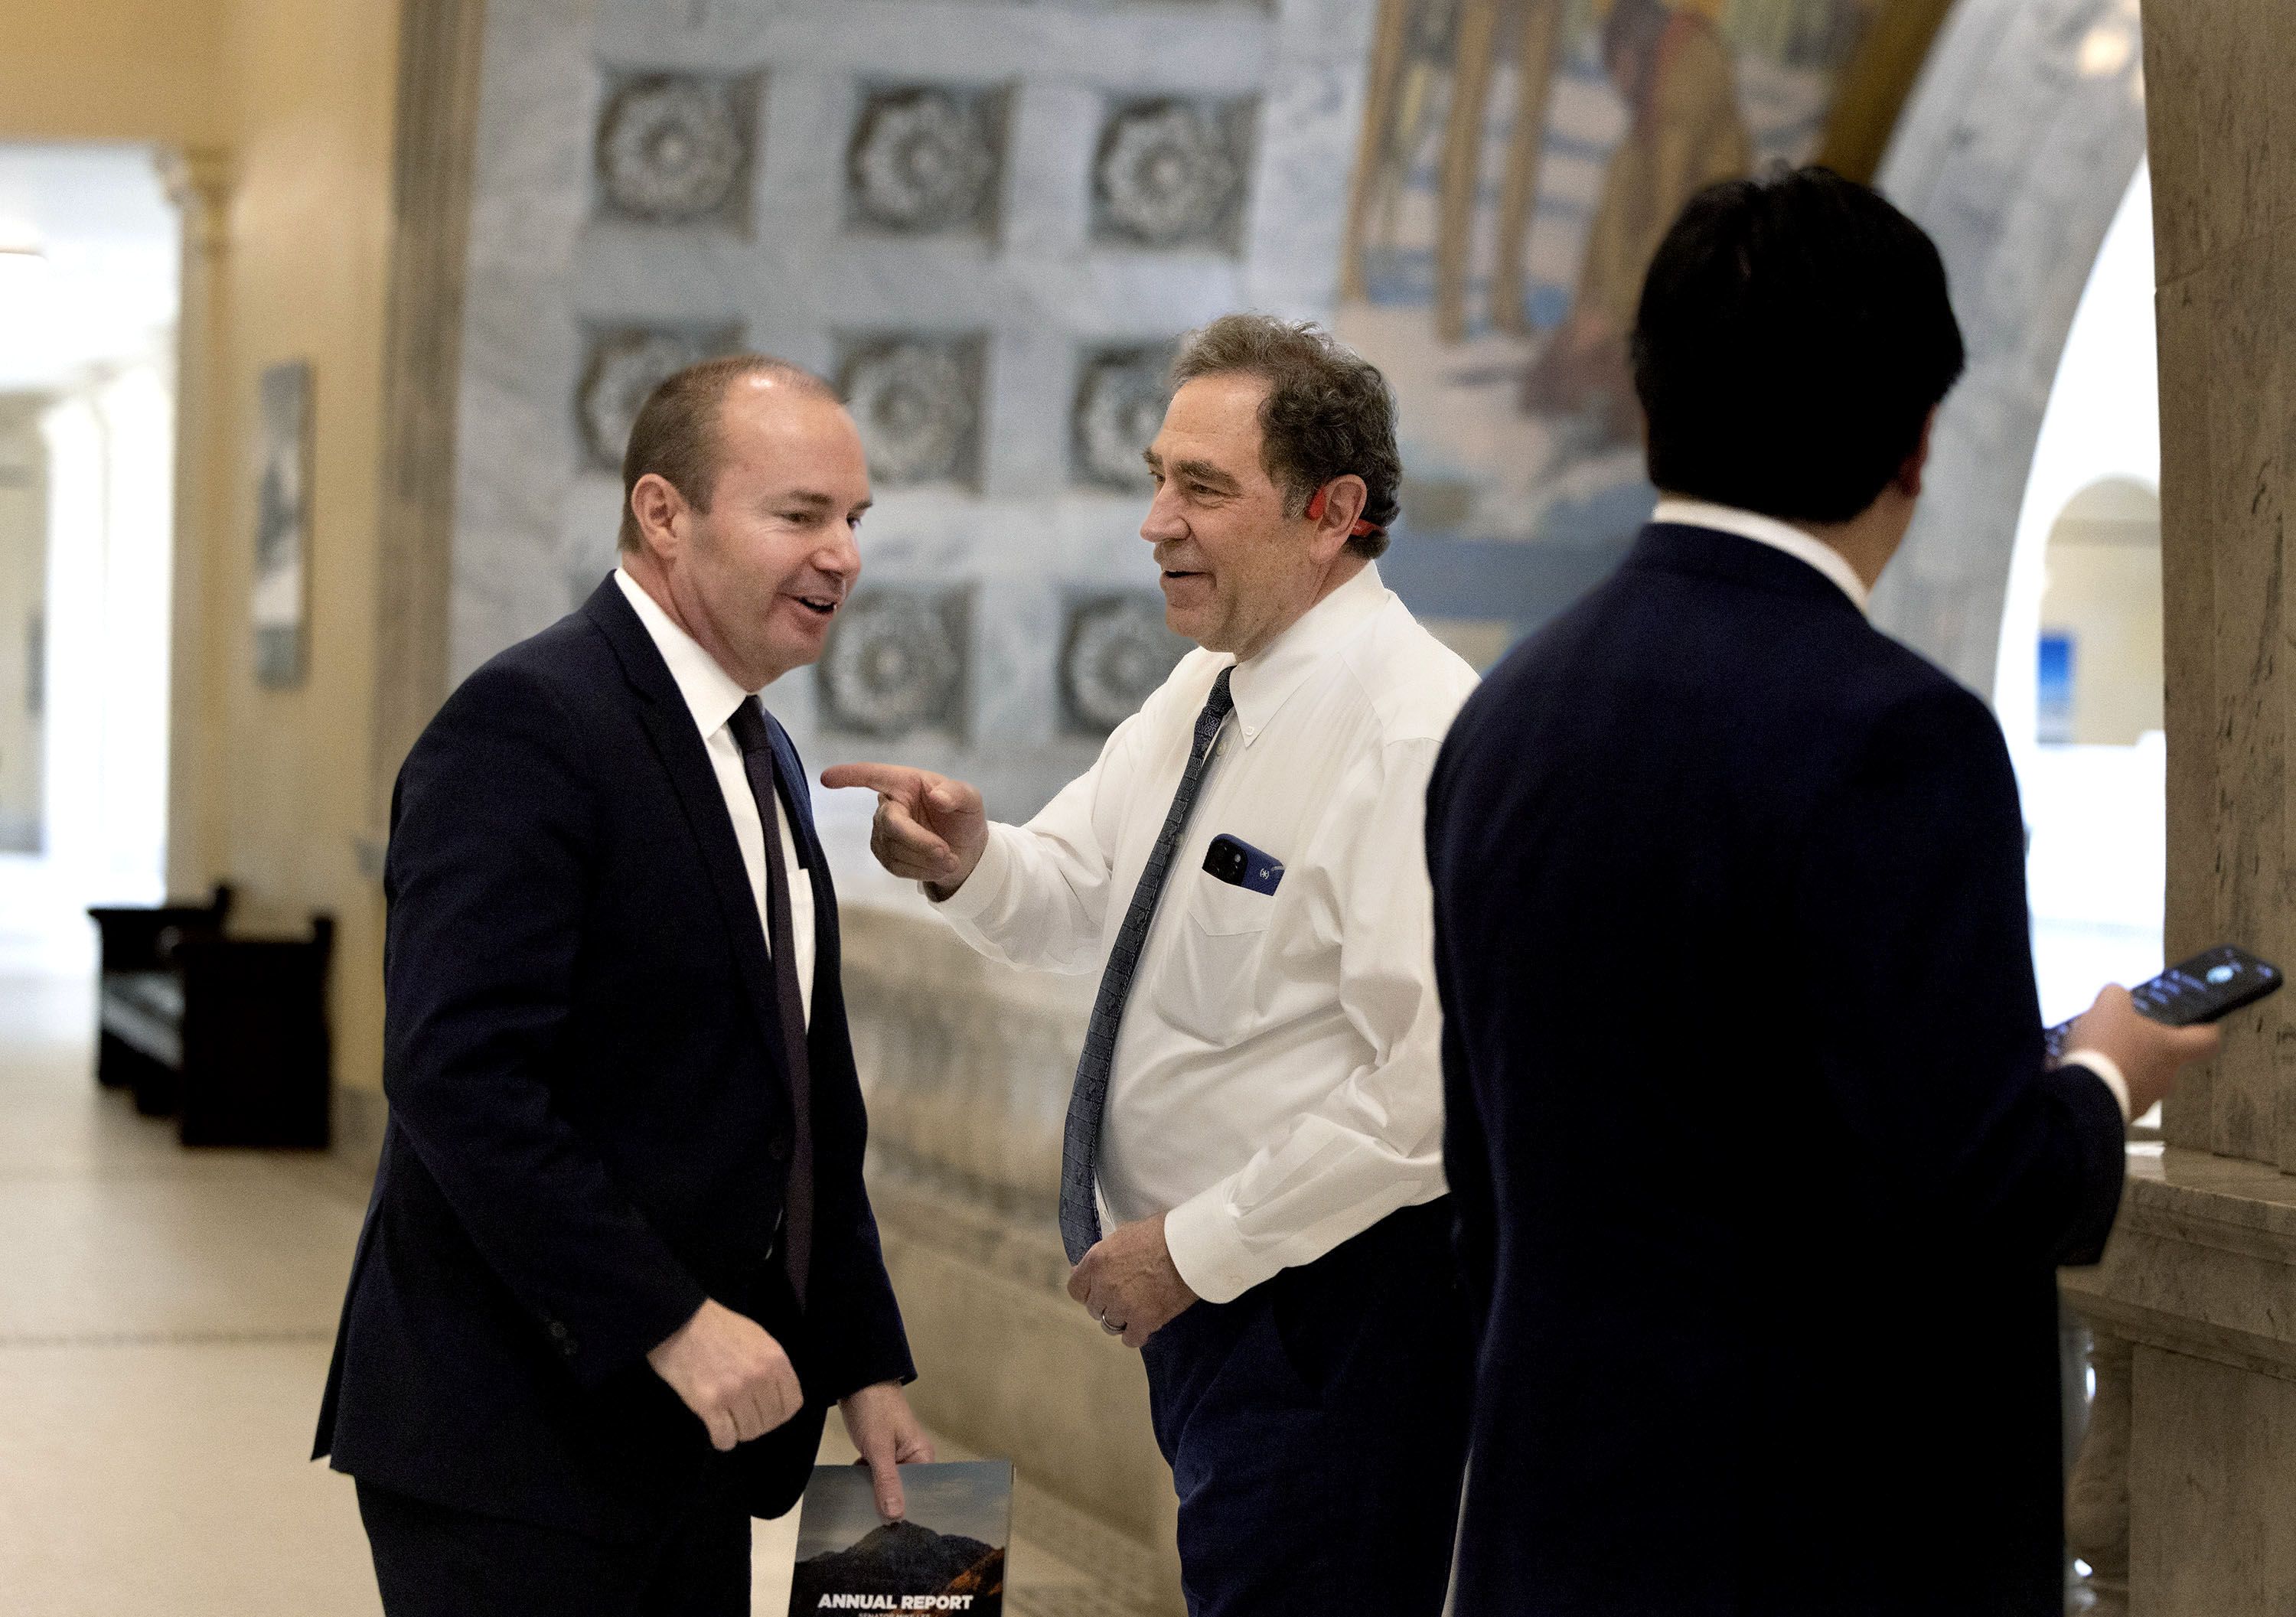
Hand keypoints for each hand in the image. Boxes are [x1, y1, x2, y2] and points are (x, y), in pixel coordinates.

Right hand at [646, 1298, 804, 1451]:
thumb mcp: (757, 1337)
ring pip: (750, 1433)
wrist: (679, 1321)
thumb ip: (770, 1365)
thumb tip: (775, 1393)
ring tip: (728, 1421)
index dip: (780, 1412)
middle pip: (771, 1421)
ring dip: (739, 1431)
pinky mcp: (710, 1405)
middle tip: (742, 1416)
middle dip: (758, 1422)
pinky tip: (715, 1429)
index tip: (765, 1411)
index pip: (792, 1403)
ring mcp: (735, 1392)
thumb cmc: (718, 1326)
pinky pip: (726, 1439)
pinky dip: (722, 1439)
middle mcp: (760, 1378)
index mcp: (776, 1360)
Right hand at [819, 763, 987, 897]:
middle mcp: (889, 804)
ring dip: (925, 859)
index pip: (873, 776)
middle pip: (890, 823)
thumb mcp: (970, 800)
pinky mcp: (884, 854)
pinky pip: (895, 866)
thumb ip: (956, 793)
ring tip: (951, 860)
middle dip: (918, 841)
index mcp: (906, 783)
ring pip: (893, 848)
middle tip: (946, 853)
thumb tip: (938, 796)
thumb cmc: (963, 817)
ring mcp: (883, 831)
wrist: (966, 851)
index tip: (827, 778)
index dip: (850, 776)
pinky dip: (920, 870)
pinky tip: (938, 867)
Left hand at [840, 1380, 934, 1520]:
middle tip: (871, 1526)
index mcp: (922, 1456)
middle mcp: (912, 1458)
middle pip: (902, 1490)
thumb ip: (886, 1481)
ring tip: (860, 1515)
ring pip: (886, 1484)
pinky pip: (875, 1475)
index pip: (919, 1492)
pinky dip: (865, 1482)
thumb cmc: (873, 1407)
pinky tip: (854, 1493)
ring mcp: (894, 1455)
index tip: (892, 1531)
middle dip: (887, 1504)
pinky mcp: (878, 1452)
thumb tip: (895, 1516)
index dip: (906, 1510)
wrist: (855, 1377)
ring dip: (873, 1493)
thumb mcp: (879, 1448)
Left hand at [1066, 1213, 1197, 1349]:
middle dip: (1107, 1304)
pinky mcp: (1144, 1320)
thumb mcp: (1126, 1233)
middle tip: (1125, 1298)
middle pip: (1094, 1309)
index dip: (1087, 1291)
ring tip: (1136, 1311)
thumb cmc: (1164, 1233)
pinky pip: (1130, 1338)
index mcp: (1097, 1260)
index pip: (1075, 1288)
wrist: (1190, 1247)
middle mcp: (1104, 1285)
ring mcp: (1123, 1305)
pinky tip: (1144, 1326)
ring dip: (1122, 1319)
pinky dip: (1136, 1334)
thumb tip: (1097, 1267)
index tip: (1097, 1292)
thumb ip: (1107, 1253)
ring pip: (1110, 1325)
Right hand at [2063, 984, 2221, 1119]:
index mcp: (2172, 1048)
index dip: (2206, 1030)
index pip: (2206, 1040)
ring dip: (2123, 1065)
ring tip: (2094, 1054)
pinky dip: (2106, 1082)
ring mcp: (2147, 1097)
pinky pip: (2119, 1091)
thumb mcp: (2109, 1006)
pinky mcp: (2125, 1112)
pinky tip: (2085, 1072)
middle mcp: (2167, 1075)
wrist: (2084, 1095)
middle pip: (2165, 1057)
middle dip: (2144, 1046)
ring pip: (2140, 1075)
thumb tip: (2116, 996)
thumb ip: (2117, 996)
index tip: (2204, 1025)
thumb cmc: (2107, 1047)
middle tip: (2120, 1034)